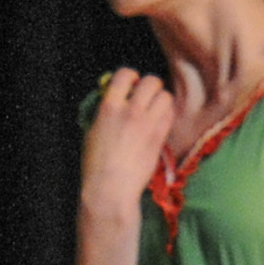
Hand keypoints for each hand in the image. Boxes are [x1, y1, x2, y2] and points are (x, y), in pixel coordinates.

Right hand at [80, 68, 174, 217]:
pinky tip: (159, 124)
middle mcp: (130, 111)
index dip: (131, 76)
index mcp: (109, 108)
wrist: (111, 190)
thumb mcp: (93, 132)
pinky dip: (166, 115)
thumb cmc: (96, 166)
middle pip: (151, 81)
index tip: (131, 85)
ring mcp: (147, 124)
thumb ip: (105, 112)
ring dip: (161, 99)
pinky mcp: (159, 137)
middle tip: (147, 97)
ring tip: (155, 110)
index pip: (124, 74)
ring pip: (165, 95)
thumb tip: (114, 99)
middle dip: (150, 86)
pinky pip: (170, 114)